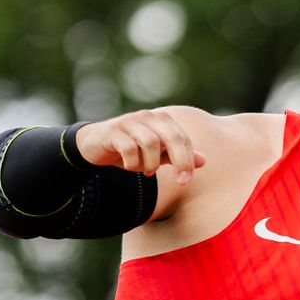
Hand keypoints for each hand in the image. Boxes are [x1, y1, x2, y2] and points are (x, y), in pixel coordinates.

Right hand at [76, 109, 206, 184]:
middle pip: (172, 137)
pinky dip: (132, 162)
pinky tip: (129, 166)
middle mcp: (148, 117)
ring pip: (150, 143)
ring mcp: (130, 122)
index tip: (185, 180)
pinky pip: (129, 148)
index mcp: (162, 120)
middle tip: (180, 182)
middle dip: (180, 161)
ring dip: (150, 164)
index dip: (187, 160)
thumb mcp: (157, 154)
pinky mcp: (113, 131)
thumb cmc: (131, 149)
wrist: (95, 144)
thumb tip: (203, 161)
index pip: (183, 139)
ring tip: (144, 170)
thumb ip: (177, 156)